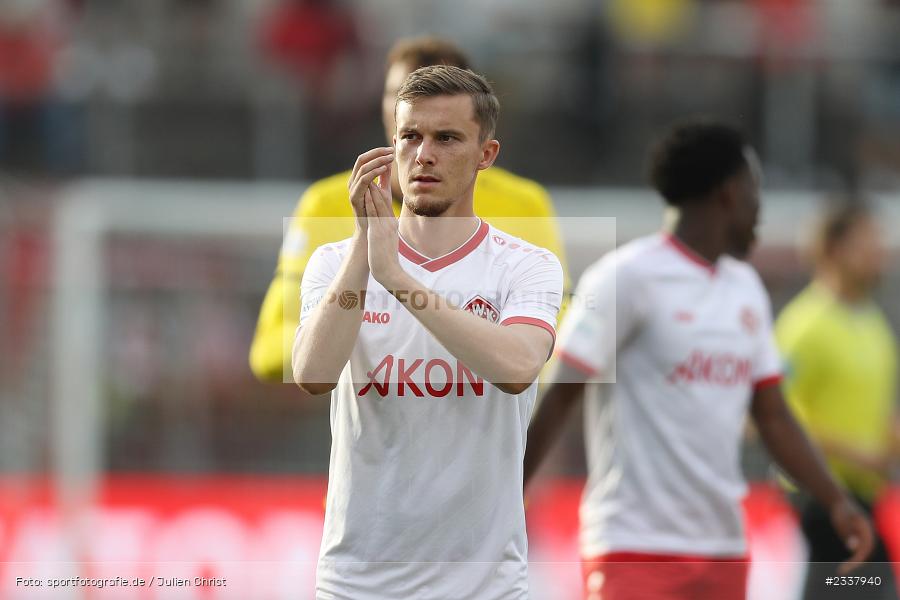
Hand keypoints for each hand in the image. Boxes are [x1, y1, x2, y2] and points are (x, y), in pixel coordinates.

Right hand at [348, 147, 393, 233]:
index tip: (390, 149)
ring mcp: (352, 189)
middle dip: (376, 153)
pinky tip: (384, 169)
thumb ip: (384, 176)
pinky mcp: (355, 197)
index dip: (377, 152)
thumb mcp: (383, 190)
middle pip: (361, 159)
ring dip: (377, 161)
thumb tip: (389, 161)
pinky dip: (374, 172)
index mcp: (358, 178)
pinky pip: (364, 180)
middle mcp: (353, 181)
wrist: (371, 228)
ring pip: (362, 168)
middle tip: (390, 151)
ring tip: (390, 159)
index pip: (365, 158)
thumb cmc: (377, 210)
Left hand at [363, 161, 401, 287]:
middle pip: (384, 199)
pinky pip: (375, 213)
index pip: (387, 203)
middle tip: (377, 168)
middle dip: (380, 183)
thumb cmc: (387, 260)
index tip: (378, 177)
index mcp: (392, 225)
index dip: (382, 188)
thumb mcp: (387, 241)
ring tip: (370, 173)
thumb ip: (386, 229)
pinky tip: (367, 191)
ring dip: (374, 186)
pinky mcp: (378, 232)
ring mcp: (384, 227)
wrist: (390, 273)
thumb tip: (384, 222)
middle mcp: (390, 223)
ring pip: (379, 203)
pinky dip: (371, 200)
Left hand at [829, 496, 874, 574]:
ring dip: (854, 564)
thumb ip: (848, 533)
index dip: (856, 560)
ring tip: (842, 571)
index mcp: (867, 531)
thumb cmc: (841, 511)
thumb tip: (853, 547)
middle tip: (841, 571)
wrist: (840, 503)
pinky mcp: (860, 540)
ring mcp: (866, 538)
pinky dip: (853, 560)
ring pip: (863, 555)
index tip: (846, 566)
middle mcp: (870, 536)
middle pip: (865, 554)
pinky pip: (859, 553)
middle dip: (855, 564)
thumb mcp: (842, 520)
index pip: (865, 550)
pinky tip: (844, 566)